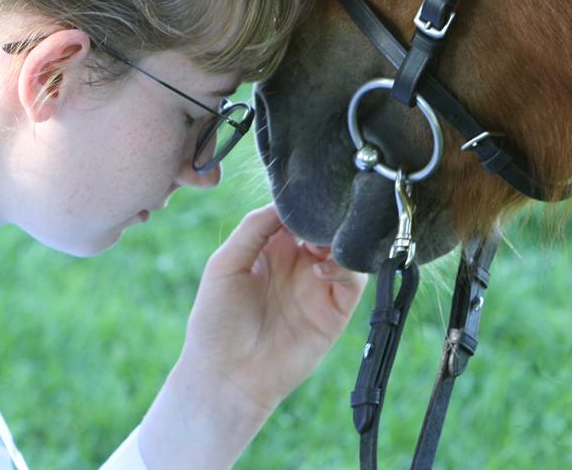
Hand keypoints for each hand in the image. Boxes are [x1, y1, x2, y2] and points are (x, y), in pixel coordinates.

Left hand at [183, 203, 366, 412]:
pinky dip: (345, 268)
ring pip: (345, 249)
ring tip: (317, 247)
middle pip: (326, 227)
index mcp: (271, 247)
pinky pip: (354, 280)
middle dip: (326, 218)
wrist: (228, 376)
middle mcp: (298, 262)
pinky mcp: (335, 311)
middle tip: (317, 220)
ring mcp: (318, 286)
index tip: (304, 196)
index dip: (302, 202)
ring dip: (338, 240)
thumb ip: (252, 228)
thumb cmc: (216, 321)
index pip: (297, 213)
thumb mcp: (225, 264)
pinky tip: (320, 270)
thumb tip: (283, 202)